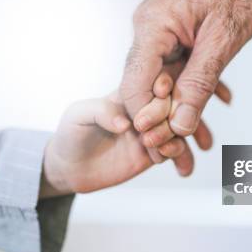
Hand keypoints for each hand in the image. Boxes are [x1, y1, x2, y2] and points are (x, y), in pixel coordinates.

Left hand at [40, 75, 184, 195]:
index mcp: (130, 93)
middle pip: (173, 104)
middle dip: (172, 115)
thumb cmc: (70, 134)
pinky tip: (176, 164)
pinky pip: (176, 151)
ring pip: (179, 127)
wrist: (69, 168)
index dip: (162, 86)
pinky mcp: (154, 153)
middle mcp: (145, 110)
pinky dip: (182, 156)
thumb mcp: (78, 115)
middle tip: (157, 133)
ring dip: (181, 137)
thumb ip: (100, 112)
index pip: (154, 83)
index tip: (161, 95)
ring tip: (167, 150)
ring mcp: (152, 131)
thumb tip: (125, 122)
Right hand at [120, 0, 251, 159]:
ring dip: (182, 108)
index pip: (135, 83)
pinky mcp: (174, 32)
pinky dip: (195, 86)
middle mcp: (149, 28)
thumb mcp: (224, 39)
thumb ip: (200, 83)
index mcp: (153, 26)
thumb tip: (179, 125)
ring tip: (203, 141)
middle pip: (146, 85)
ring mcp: (160, 29)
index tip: (163, 147)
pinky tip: (222, 102)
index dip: (146, 118)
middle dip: (164, 121)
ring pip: (164, 79)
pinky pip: (179, 66)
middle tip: (181, 154)